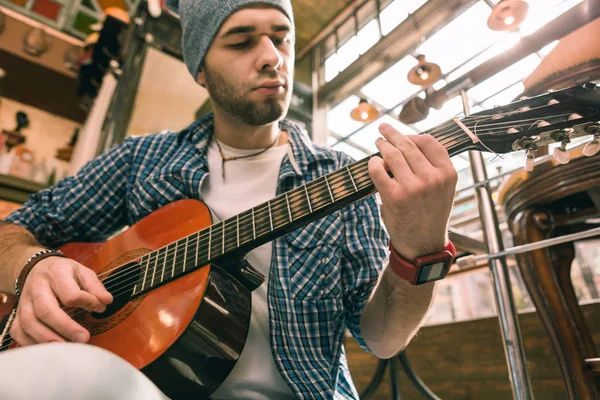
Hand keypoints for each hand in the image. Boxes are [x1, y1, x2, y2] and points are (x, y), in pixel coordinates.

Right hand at [10, 256, 112, 345]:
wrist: (38, 268)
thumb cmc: (65, 273)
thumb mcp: (83, 272)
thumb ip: (95, 287)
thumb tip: (106, 301)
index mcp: (56, 273)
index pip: (70, 293)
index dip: (86, 302)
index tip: (100, 308)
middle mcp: (37, 287)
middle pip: (45, 310)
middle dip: (65, 327)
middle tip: (84, 339)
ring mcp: (24, 302)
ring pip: (29, 323)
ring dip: (47, 338)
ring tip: (66, 349)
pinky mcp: (18, 314)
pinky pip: (18, 332)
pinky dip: (31, 343)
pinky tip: (48, 350)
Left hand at [368, 123, 457, 260]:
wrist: (424, 245)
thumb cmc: (431, 214)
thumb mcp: (443, 189)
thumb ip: (433, 168)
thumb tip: (409, 143)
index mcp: (447, 173)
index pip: (429, 142)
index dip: (413, 135)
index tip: (403, 135)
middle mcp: (432, 178)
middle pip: (408, 145)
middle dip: (393, 134)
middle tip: (383, 129)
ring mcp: (413, 187)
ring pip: (393, 155)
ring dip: (382, 146)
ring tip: (378, 143)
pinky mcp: (394, 196)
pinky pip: (378, 170)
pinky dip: (373, 163)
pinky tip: (373, 163)